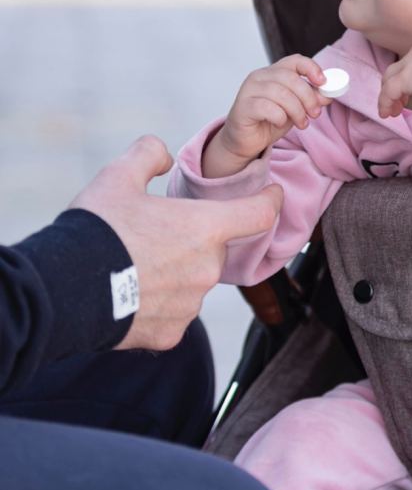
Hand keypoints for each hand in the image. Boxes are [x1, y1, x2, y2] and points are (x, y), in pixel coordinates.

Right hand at [70, 135, 283, 350]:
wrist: (61, 291)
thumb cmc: (95, 229)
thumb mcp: (118, 176)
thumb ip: (148, 155)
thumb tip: (163, 155)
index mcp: (204, 227)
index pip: (258, 213)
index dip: (269, 200)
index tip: (271, 195)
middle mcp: (206, 268)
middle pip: (214, 248)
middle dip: (193, 240)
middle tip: (153, 235)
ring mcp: (190, 305)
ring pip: (193, 282)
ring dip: (175, 273)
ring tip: (134, 267)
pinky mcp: (171, 334)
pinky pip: (174, 313)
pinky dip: (158, 304)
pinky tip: (130, 295)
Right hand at [203, 54, 331, 178]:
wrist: (245, 141)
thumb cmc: (269, 121)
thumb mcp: (296, 109)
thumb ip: (310, 99)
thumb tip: (328, 93)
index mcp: (273, 72)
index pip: (295, 60)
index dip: (311, 68)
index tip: (323, 82)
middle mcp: (260, 76)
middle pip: (290, 78)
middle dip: (308, 97)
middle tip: (315, 113)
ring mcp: (249, 90)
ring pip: (281, 93)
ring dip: (297, 110)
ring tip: (302, 123)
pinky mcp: (243, 106)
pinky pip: (267, 107)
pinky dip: (280, 117)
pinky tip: (280, 124)